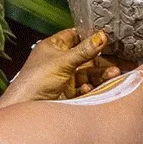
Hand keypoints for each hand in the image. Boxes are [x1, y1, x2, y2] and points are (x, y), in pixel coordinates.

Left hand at [8, 29, 122, 101]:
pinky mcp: (68, 92)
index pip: (75, 36)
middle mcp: (59, 61)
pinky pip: (84, 87)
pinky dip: (90, 87)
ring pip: (88, 73)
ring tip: (114, 74)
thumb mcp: (63, 61)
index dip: (89, 37)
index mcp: (53, 47)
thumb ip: (84, 50)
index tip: (106, 38)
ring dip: (100, 74)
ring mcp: (64, 77)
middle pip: (85, 57)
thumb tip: (101, 37)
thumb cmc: (35, 80)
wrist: (26, 106)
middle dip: (101, 60)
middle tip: (116, 60)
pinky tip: (90, 87)